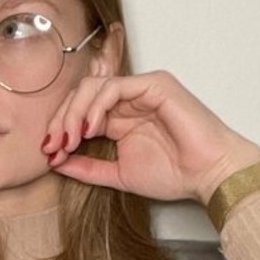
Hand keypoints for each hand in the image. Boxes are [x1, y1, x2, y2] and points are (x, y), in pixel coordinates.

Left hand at [41, 69, 259, 204]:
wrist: (209, 175)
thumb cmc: (176, 174)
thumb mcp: (119, 174)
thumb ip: (88, 167)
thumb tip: (56, 161)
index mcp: (121, 117)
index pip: (80, 111)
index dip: (60, 129)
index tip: (50, 154)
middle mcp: (130, 100)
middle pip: (81, 95)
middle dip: (61, 120)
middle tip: (53, 145)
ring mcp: (142, 90)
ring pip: (93, 87)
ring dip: (74, 113)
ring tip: (70, 139)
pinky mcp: (154, 85)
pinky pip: (114, 86)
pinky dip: (96, 106)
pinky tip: (90, 129)